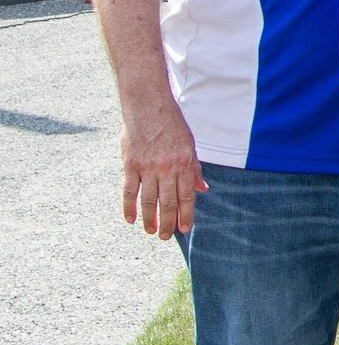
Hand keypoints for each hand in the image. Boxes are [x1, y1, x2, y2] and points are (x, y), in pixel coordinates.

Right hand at [120, 90, 204, 238]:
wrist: (149, 106)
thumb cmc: (171, 125)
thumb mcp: (190, 145)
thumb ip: (195, 169)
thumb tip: (203, 189)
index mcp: (184, 164)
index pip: (187, 196)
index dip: (186, 215)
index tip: (185, 229)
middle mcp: (167, 168)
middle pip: (168, 202)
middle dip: (168, 222)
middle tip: (166, 237)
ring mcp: (147, 168)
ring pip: (149, 200)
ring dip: (150, 219)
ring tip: (150, 231)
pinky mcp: (130, 165)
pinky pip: (129, 191)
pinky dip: (129, 206)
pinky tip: (130, 219)